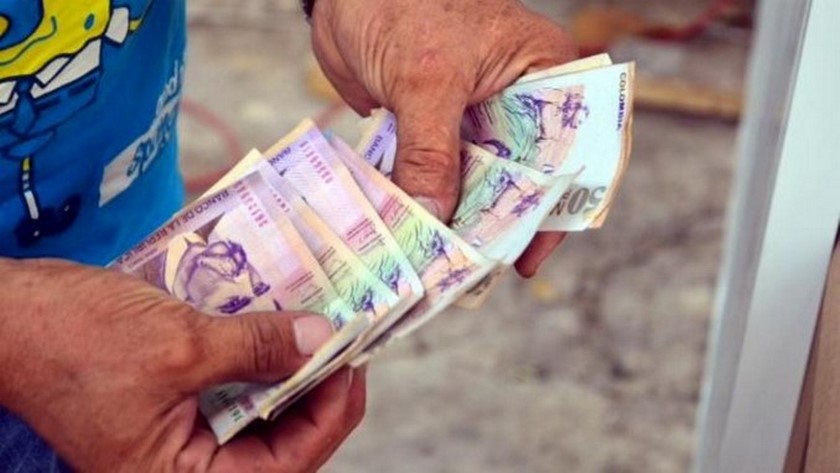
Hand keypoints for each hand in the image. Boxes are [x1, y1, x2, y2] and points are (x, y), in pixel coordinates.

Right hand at [0, 259, 364, 471]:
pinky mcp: (172, 400)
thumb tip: (323, 341)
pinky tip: (281, 322)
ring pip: (257, 411)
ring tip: (321, 328)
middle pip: (276, 441)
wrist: (8, 313)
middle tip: (346, 342)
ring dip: (290, 370)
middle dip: (316, 391)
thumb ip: (257, 348)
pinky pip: (231, 386)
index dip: (330, 415)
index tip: (354, 363)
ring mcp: (177, 434)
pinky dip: (258, 357)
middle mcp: (182, 466)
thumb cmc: (72, 339)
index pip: (285, 465)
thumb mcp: (179, 345)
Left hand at [311, 0, 576, 276]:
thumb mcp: (426, 78)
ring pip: (478, 183)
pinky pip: (437, 177)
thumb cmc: (402, 3)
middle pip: (523, 178)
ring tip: (444, 267)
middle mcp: (517, 103)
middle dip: (502, 223)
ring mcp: (475, 120)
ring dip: (461, 220)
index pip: (574, 149)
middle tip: (478, 272)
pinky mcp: (434, 132)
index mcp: (543, 74)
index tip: (529, 254)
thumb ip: (432, 150)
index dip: (560, 205)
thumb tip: (436, 218)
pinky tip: (414, 238)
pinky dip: (426, 205)